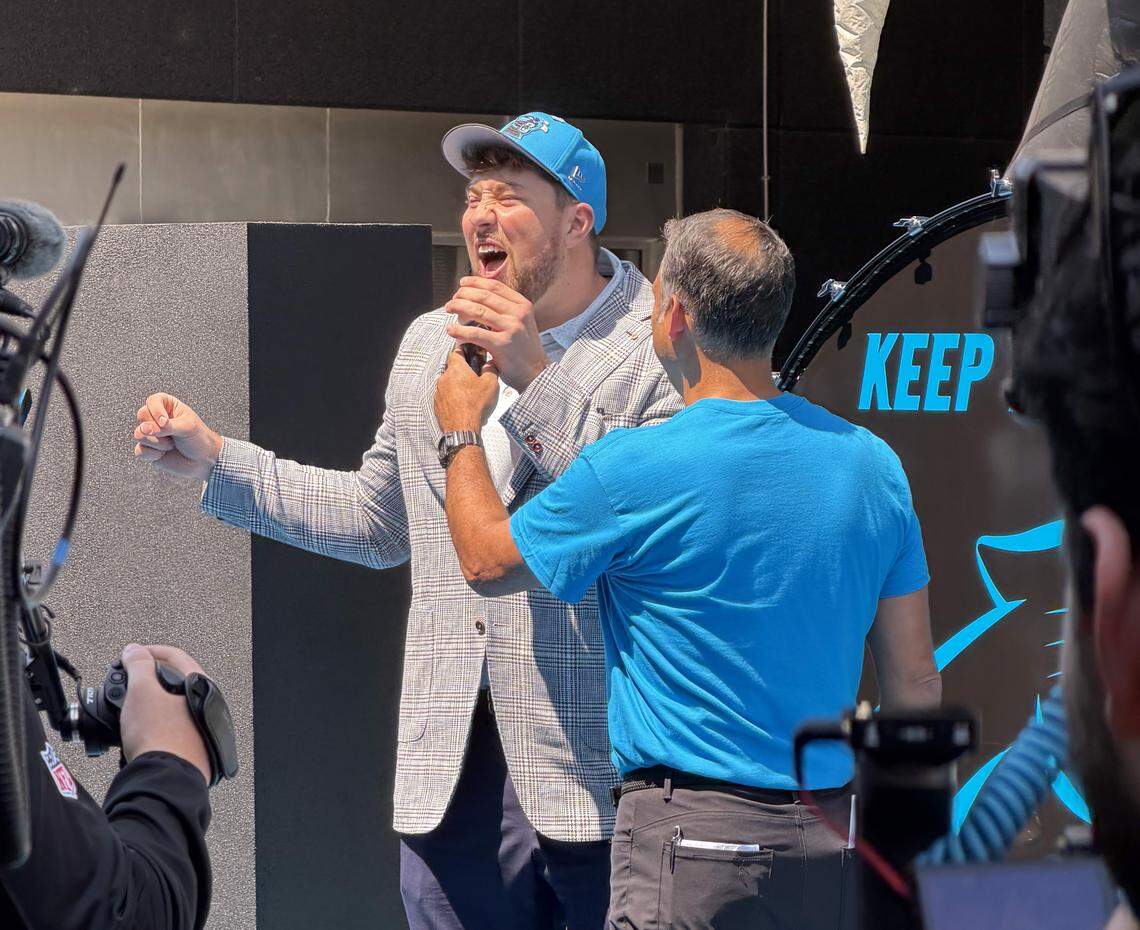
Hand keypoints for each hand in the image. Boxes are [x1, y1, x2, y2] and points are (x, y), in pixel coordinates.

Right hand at [119, 644, 211, 785]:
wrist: (163, 777)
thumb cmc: (159, 736)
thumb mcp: (141, 691)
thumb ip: (138, 665)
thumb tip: (134, 650)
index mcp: (201, 685)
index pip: (176, 656)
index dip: (149, 651)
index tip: (131, 655)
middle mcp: (207, 705)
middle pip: (175, 680)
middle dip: (149, 676)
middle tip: (128, 679)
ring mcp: (201, 727)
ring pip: (173, 704)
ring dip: (151, 700)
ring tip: (130, 703)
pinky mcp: (192, 746)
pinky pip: (171, 725)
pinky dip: (155, 720)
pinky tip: (141, 727)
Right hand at [133, 393, 222, 480]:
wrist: (204, 461)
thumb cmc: (199, 439)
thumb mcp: (186, 428)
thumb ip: (165, 426)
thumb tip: (143, 429)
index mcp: (168, 407)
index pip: (153, 400)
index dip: (156, 410)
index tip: (164, 422)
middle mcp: (157, 418)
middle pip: (142, 416)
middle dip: (156, 429)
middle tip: (171, 435)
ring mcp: (151, 434)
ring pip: (139, 434)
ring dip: (158, 443)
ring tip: (172, 445)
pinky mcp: (148, 449)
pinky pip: (140, 450)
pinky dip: (153, 454)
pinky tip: (164, 454)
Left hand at [434, 350, 499, 431]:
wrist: (462, 429)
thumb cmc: (475, 405)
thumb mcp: (491, 384)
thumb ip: (491, 370)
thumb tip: (490, 364)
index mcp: (456, 369)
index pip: (456, 352)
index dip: (463, 352)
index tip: (469, 354)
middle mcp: (444, 378)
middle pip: (452, 369)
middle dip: (462, 371)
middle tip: (474, 377)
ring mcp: (439, 392)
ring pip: (448, 383)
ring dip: (457, 385)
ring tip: (469, 394)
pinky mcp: (437, 404)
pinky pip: (445, 396)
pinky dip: (453, 397)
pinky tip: (463, 404)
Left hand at [445, 277, 549, 391]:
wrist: (536, 371)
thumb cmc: (524, 348)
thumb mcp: (521, 322)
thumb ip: (506, 309)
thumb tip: (479, 297)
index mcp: (522, 305)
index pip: (495, 287)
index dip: (476, 282)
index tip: (462, 284)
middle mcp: (518, 314)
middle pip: (484, 296)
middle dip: (464, 294)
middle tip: (452, 299)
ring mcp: (511, 328)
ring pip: (478, 311)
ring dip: (459, 307)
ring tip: (449, 309)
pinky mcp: (502, 344)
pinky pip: (475, 333)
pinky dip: (460, 330)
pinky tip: (451, 330)